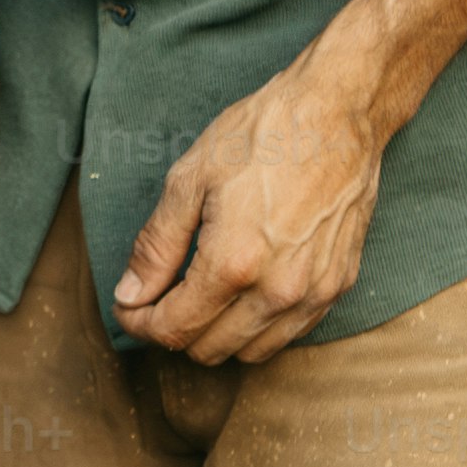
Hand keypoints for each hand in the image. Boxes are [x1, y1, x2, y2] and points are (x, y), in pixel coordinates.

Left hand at [111, 59, 391, 361]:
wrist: (336, 116)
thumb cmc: (261, 138)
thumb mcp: (188, 181)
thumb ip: (156, 246)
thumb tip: (130, 294)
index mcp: (233, 264)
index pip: (174, 329)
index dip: (139, 324)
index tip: (127, 307)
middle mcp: (277, 291)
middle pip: (209, 349)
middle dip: (173, 330)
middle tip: (156, 298)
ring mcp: (313, 293)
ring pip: (250, 351)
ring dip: (216, 335)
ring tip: (197, 298)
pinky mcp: (338, 286)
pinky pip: (289, 333)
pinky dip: (257, 327)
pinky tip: (241, 294)